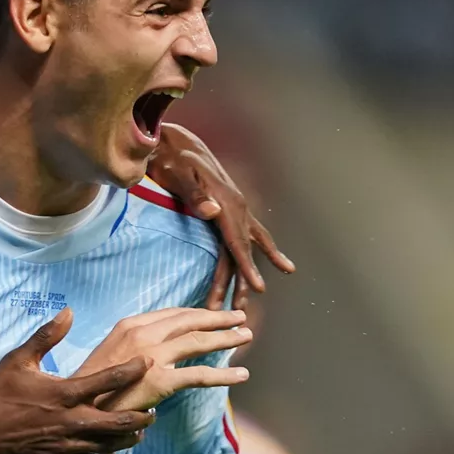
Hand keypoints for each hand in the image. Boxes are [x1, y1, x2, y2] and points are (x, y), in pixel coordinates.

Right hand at [0, 308, 156, 453]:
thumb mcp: (18, 360)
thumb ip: (47, 336)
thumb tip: (69, 312)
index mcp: (65, 393)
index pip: (109, 379)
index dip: (133, 370)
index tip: (147, 363)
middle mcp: (72, 421)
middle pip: (120, 421)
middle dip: (142, 415)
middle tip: (153, 408)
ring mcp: (68, 446)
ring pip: (111, 446)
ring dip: (129, 437)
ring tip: (140, 429)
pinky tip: (112, 452)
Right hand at [74, 307, 251, 411]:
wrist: (79, 407)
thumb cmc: (92, 384)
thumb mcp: (109, 350)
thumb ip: (133, 342)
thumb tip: (158, 344)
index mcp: (130, 325)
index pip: (173, 313)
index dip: (197, 313)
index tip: (214, 313)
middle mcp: (143, 335)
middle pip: (190, 321)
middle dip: (218, 318)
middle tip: (240, 317)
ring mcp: (152, 356)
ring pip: (199, 342)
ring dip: (227, 338)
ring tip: (246, 336)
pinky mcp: (160, 381)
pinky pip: (199, 375)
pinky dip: (224, 374)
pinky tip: (241, 375)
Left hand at [147, 123, 295, 309]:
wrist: (176, 143)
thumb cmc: (173, 158)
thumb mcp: (178, 173)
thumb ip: (193, 193)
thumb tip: (212, 211)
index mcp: (225, 202)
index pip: (237, 241)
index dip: (247, 266)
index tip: (257, 287)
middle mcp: (236, 207)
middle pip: (242, 251)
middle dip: (242, 282)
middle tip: (240, 310)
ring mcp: (235, 209)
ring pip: (245, 248)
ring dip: (244, 276)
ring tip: (246, 305)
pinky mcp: (229, 209)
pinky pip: (248, 236)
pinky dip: (261, 251)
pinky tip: (280, 264)